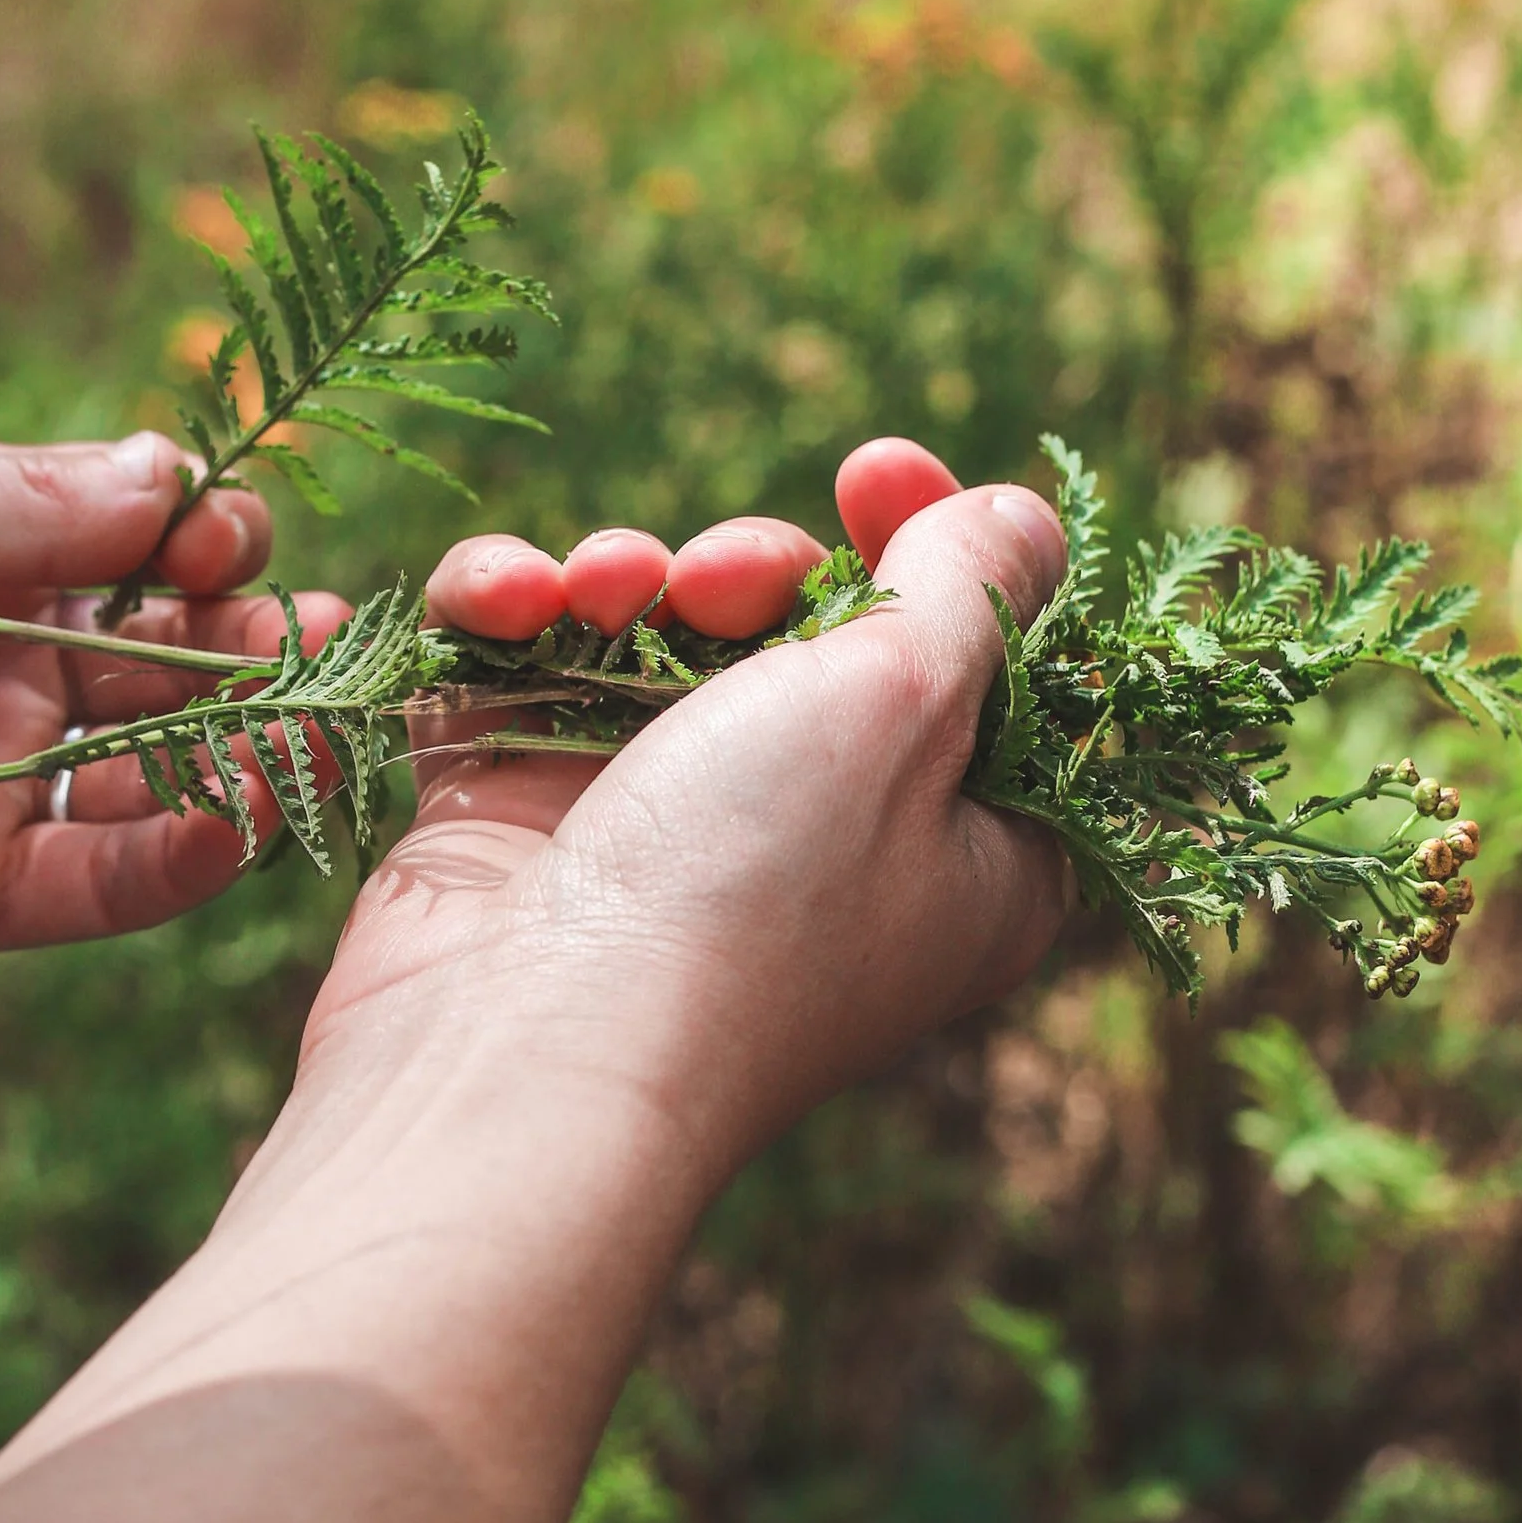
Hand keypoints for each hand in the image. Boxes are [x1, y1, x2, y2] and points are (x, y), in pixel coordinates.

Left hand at [0, 434, 349, 1004]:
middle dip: (255, 648)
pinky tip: (233, 824)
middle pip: (167, 661)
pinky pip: (99, 881)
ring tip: (310, 735)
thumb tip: (180, 474)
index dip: (201, 546)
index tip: (240, 545)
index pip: (129, 549)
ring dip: (248, 752)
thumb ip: (16, 506)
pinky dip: (178, 860)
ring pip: (157, 772)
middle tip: (322, 642)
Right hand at [283, 437, 1068, 1182]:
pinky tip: (502, 602)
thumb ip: (970, 585)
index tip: (874, 469)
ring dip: (621, 575)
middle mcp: (821, 846)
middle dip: (753, 565)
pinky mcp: (520, 820)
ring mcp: (657, 835)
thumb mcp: (909, 704)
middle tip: (723, 579)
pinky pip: (520, 667)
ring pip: (653, 637)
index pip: (977, 667)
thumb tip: (1018, 516)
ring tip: (595, 593)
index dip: (933, 548)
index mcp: (964, 849)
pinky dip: (509, 612)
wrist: (525, 1053)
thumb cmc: (754, 889)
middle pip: (806, 636)